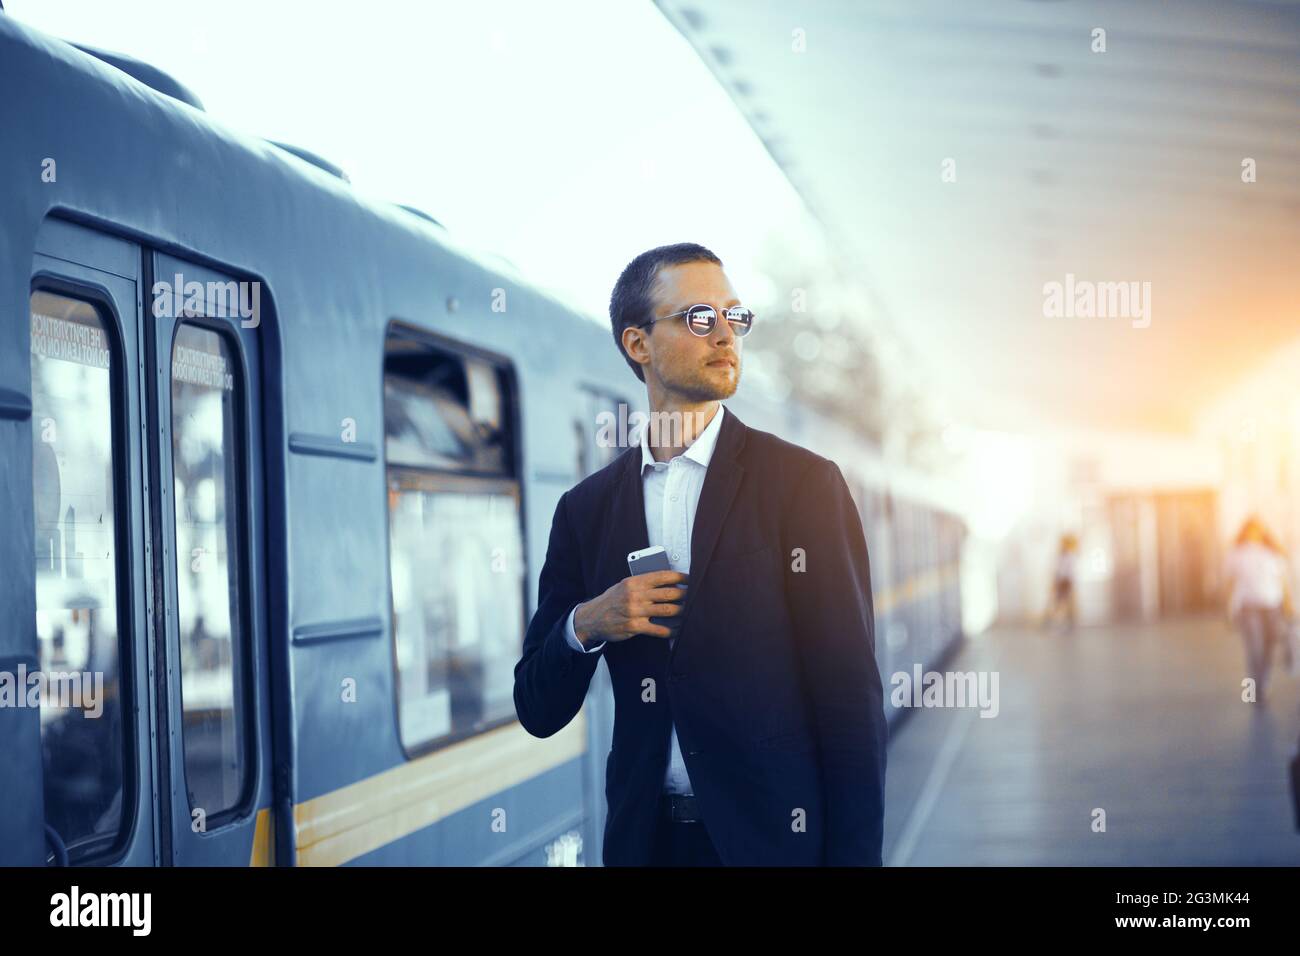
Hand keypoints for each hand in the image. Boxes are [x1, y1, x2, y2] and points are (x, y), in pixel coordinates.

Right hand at [573, 570, 687, 644]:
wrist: (592, 618)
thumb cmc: (611, 601)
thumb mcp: (624, 586)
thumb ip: (643, 583)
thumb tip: (667, 583)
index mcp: (634, 582)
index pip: (662, 576)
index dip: (680, 578)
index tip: (690, 580)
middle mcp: (635, 595)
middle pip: (669, 593)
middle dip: (685, 595)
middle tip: (694, 597)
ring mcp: (635, 611)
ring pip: (667, 611)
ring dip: (682, 612)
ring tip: (689, 612)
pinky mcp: (635, 627)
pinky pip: (659, 629)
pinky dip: (671, 630)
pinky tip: (678, 630)